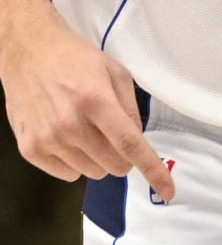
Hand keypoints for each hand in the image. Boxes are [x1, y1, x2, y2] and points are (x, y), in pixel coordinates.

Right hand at [1, 7, 174, 201]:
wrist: (30, 53)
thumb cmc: (77, 60)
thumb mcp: (115, 73)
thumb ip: (130, 108)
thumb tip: (137, 140)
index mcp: (97, 101)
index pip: (130, 145)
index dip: (152, 170)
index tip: (169, 191)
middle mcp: (71, 125)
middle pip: (113, 165)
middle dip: (122, 154)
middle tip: (113, 131)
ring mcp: (47, 140)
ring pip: (91, 172)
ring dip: (98, 157)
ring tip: (86, 127)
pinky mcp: (30, 150)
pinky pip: (67, 174)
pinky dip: (76, 161)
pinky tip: (68, 136)